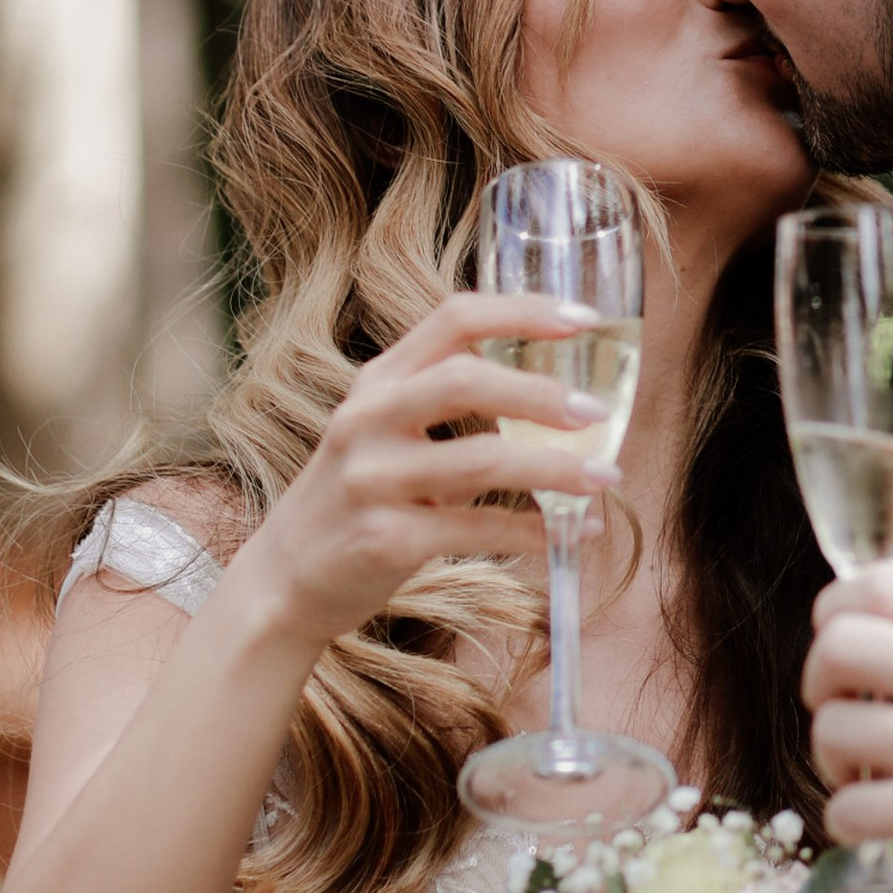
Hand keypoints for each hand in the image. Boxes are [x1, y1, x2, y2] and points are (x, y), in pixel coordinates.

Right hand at [228, 293, 619, 649]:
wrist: (284, 581)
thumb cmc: (355, 498)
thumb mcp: (383, 430)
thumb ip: (445, 401)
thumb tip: (555, 391)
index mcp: (378, 380)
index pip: (453, 317)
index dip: (523, 312)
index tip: (585, 319)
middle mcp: (368, 419)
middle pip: (466, 380)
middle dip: (542, 393)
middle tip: (597, 411)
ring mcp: (372, 479)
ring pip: (482, 459)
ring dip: (557, 469)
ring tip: (607, 477)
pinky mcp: (384, 539)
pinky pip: (478, 528)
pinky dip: (535, 530)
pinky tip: (573, 531)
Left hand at [802, 565, 892, 892]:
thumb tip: (855, 620)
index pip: (880, 583)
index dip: (835, 613)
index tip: (842, 652)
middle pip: (840, 644)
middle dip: (817, 683)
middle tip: (842, 714)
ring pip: (834, 727)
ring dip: (831, 760)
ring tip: (867, 776)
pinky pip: (848, 806)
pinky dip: (846, 819)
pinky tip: (878, 820)